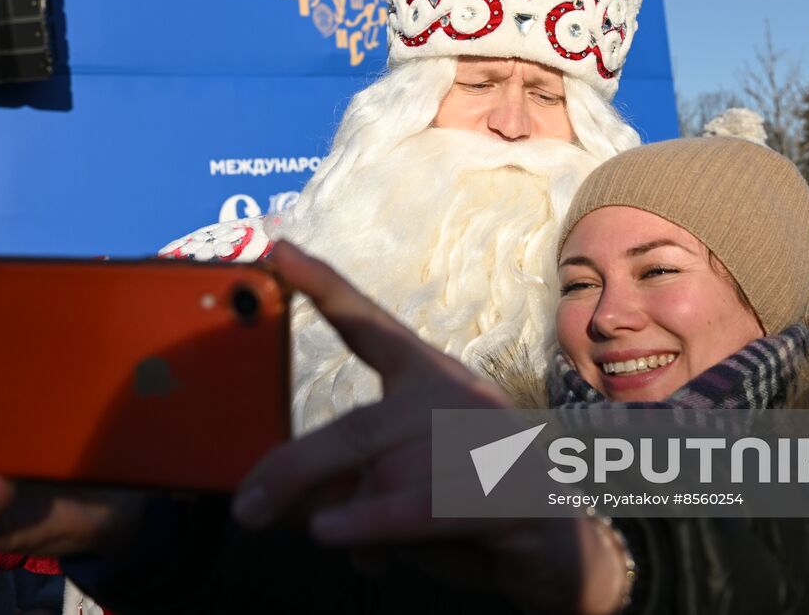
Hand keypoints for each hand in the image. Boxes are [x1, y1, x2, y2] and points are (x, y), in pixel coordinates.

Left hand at [234, 242, 629, 614]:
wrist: (562, 557)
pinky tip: (331, 533)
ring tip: (314, 535)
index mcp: (430, 379)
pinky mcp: (509, 493)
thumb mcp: (396, 495)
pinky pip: (423, 505)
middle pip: (362, 425)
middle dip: (295, 467)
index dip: (324, 286)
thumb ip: (348, 486)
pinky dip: (371, 521)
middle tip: (246, 508)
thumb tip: (289, 506)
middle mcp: (458, 396)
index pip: (371, 326)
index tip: (277, 252)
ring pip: (389, 468)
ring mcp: (490, 441)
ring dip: (341, 511)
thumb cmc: (468, 513)